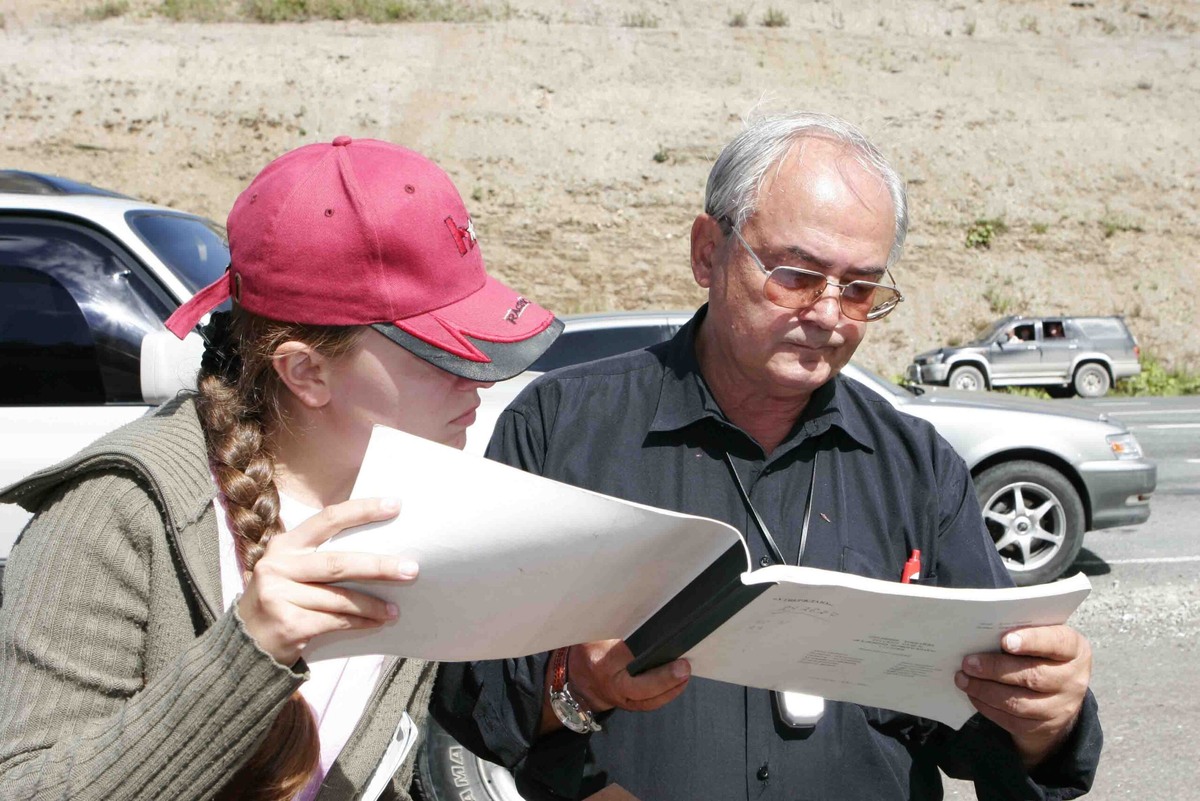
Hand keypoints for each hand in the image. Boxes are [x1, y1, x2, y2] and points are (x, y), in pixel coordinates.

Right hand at [237, 497, 416, 665]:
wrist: (245, 645)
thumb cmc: (281, 601)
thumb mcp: (291, 570)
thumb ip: (320, 557)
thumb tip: (381, 549)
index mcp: (284, 545)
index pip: (328, 519)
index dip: (362, 510)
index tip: (395, 505)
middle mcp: (278, 566)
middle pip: (338, 563)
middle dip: (379, 566)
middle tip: (411, 569)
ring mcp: (279, 595)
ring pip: (339, 598)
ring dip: (373, 605)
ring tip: (395, 609)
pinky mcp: (287, 624)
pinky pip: (334, 621)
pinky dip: (359, 622)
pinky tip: (376, 623)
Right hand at [540, 640, 690, 733]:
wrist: (577, 679)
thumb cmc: (589, 648)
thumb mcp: (597, 631)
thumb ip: (617, 625)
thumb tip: (645, 611)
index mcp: (601, 663)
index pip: (624, 661)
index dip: (648, 663)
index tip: (666, 650)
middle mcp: (612, 686)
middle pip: (641, 690)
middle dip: (665, 680)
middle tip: (683, 667)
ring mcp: (622, 699)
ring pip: (649, 701)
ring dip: (671, 689)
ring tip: (686, 672)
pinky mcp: (630, 704)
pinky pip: (650, 703)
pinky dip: (667, 694)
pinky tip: (680, 681)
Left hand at [955, 624, 1091, 767]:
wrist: (1059, 696)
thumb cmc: (1043, 655)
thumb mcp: (1044, 639)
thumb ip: (1024, 633)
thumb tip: (982, 632)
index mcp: (1075, 650)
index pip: (1057, 642)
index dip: (1031, 641)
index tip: (1005, 640)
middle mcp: (1073, 680)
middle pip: (1033, 676)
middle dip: (995, 668)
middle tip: (968, 662)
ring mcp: (1061, 708)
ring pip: (1018, 702)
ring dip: (985, 690)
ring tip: (963, 678)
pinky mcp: (1044, 728)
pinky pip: (1011, 719)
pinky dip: (987, 706)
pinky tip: (973, 694)